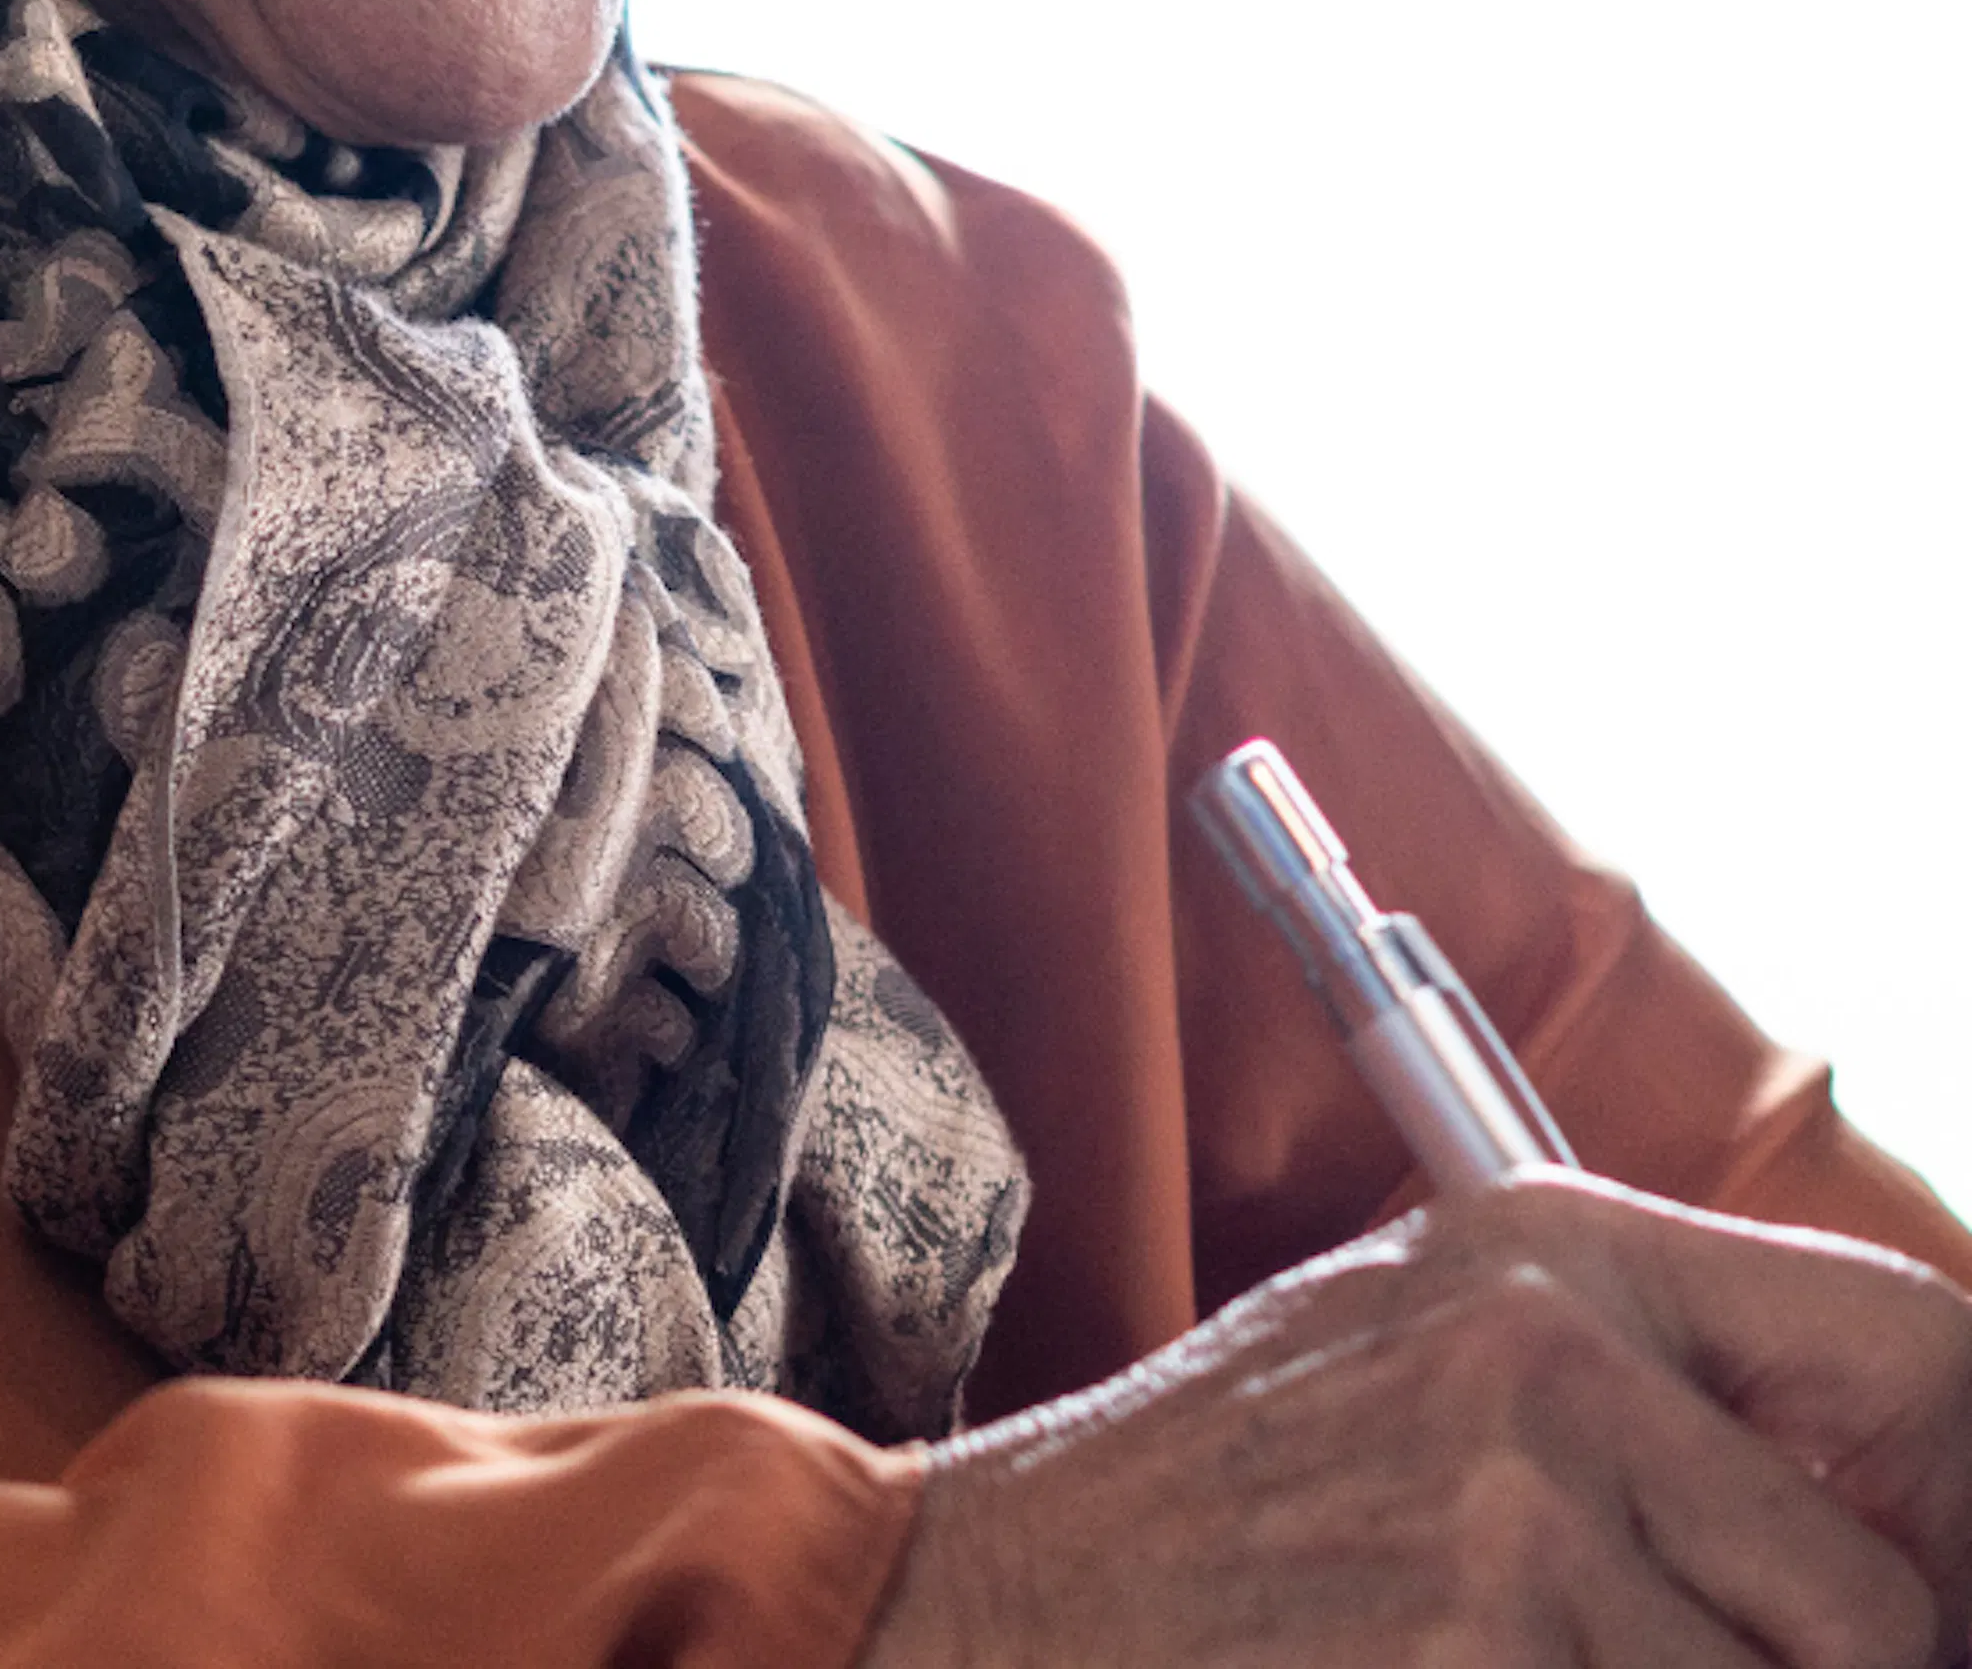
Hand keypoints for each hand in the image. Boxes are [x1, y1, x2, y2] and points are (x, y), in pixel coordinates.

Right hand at [864, 1175, 1971, 1667]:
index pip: (1916, 1350)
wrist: (1005, 1601)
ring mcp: (1512, 1517)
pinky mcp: (1477, 1663)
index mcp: (1552, 1253)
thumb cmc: (1227, 1512)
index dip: (1954, 1513)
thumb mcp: (1429, 1368)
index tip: (1929, 1610)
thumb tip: (1906, 1559)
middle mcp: (1551, 1355)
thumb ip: (1649, 1403)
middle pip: (1883, 1612)